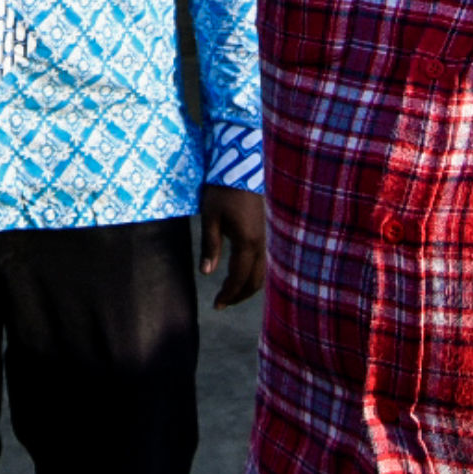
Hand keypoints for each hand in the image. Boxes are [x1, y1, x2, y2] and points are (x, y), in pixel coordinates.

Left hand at [200, 185, 266, 308]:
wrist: (241, 168)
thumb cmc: (222, 191)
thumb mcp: (211, 217)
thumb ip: (210, 246)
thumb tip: (206, 273)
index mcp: (247, 242)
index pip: (239, 278)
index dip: (229, 294)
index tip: (216, 306)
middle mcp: (261, 244)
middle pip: (255, 280)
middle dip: (239, 295)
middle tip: (222, 303)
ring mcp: (266, 238)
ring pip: (262, 272)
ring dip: (248, 286)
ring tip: (231, 293)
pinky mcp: (265, 232)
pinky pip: (263, 261)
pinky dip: (254, 274)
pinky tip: (243, 273)